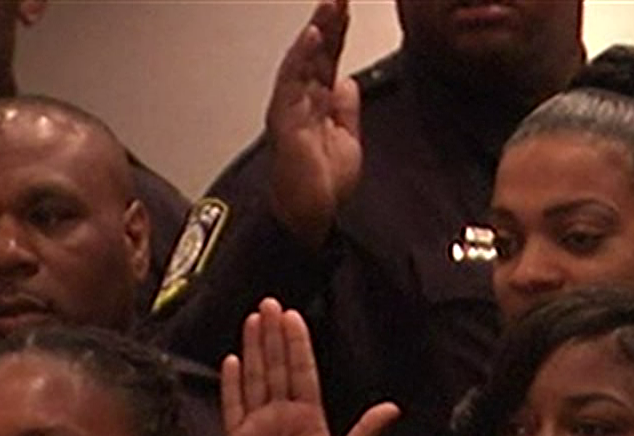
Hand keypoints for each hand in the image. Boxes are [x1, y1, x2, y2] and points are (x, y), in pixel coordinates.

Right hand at [223, 299, 397, 435]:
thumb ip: (366, 435)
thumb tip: (393, 408)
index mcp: (310, 419)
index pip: (303, 372)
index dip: (297, 344)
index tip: (293, 316)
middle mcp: (284, 417)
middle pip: (277, 368)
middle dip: (274, 336)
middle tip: (269, 304)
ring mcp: (260, 427)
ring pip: (256, 379)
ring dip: (254, 350)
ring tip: (252, 320)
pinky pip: (233, 407)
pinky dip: (232, 384)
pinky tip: (232, 361)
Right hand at [266, 0, 362, 247]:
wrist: (310, 217)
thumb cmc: (323, 186)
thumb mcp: (347, 140)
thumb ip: (346, 110)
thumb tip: (346, 81)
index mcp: (317, 103)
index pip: (328, 59)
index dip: (337, 32)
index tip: (345, 6)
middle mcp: (301, 101)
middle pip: (315, 54)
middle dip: (327, 23)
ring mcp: (291, 108)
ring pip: (302, 62)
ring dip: (316, 33)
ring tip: (329, 7)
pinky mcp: (285, 121)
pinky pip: (291, 83)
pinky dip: (301, 59)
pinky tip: (312, 38)